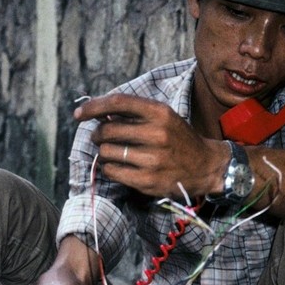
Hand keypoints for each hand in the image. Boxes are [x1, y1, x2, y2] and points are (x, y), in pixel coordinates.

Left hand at [74, 93, 226, 200]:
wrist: (205, 166)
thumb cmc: (178, 139)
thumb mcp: (164, 117)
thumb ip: (135, 114)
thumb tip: (99, 115)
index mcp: (159, 113)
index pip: (118, 103)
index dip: (94, 107)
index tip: (79, 114)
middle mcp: (156, 134)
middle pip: (108, 130)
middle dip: (98, 134)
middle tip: (100, 137)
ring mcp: (152, 159)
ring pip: (107, 153)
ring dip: (103, 152)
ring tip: (112, 153)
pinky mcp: (147, 180)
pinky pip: (112, 172)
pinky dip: (108, 168)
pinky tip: (116, 166)